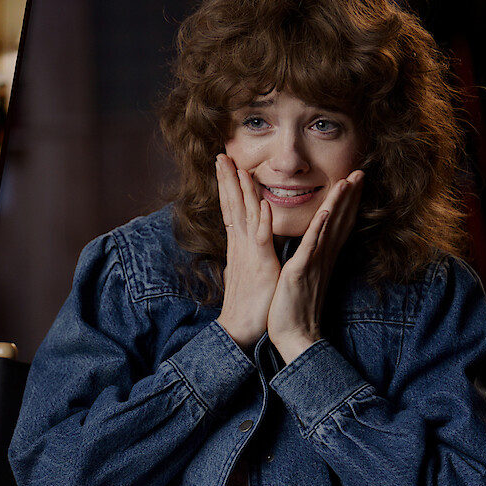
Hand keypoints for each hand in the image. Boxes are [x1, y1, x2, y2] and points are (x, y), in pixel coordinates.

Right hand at [215, 154, 280, 350]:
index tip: (223, 165)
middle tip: (220, 156)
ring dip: (243, 191)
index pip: (230, 208)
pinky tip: (265, 204)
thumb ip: (246, 252)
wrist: (241, 330)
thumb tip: (244, 240)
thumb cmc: (249, 303)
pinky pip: (263, 240)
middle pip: (232, 205)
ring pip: (246, 216)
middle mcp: (241, 245)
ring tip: (240, 168)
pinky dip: (264, 222)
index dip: (227, 186)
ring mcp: (250, 254)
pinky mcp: (262, 266)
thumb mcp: (247, 270)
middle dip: (227, 180)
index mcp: (239, 245)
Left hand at [267, 170, 364, 362]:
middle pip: (340, 221)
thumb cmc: (295, 310)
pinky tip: (325, 212)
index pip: (338, 225)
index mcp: (322, 258)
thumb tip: (313, 248)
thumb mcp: (304, 279)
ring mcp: (314, 264)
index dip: (348, 203)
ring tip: (348, 181)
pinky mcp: (301, 272)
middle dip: (351, 196)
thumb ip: (310, 261)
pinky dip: (319, 229)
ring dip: (339, 204)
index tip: (354, 181)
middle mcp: (323, 258)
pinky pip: (312, 247)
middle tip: (360, 171)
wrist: (295, 337)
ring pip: (329, 228)